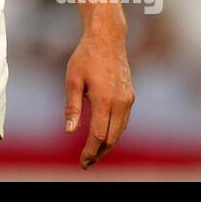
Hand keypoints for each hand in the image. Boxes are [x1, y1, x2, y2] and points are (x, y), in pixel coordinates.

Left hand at [63, 26, 134, 169]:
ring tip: (94, 153)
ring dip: (107, 144)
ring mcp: (128, 100)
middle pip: (111, 138)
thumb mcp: (72, 80)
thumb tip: (69, 131)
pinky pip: (123, 121)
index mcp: (104, 99)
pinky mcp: (130, 96)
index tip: (83, 162)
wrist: (108, 39)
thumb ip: (72, 107)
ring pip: (120, 131)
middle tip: (86, 162)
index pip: (98, 134)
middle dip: (99, 152)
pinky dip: (114, 132)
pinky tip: (103, 135)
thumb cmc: (86, 57)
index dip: (90, 151)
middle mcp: (120, 102)